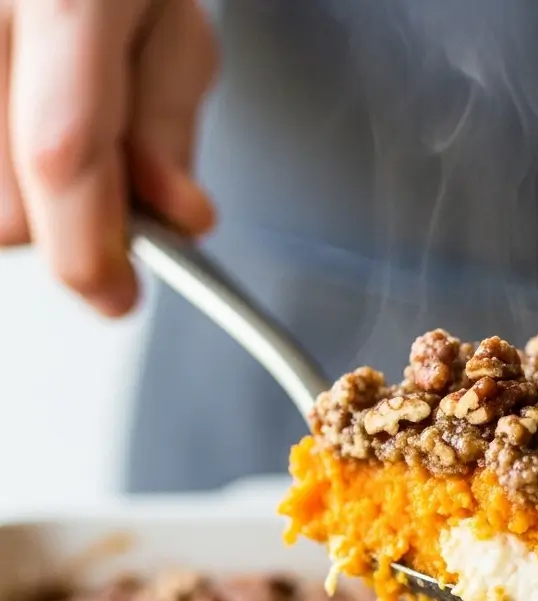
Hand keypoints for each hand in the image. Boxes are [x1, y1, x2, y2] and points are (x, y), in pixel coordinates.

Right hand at [0, 0, 217, 315]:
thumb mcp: (170, 23)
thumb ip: (170, 128)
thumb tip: (178, 220)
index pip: (63, 153)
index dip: (87, 249)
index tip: (115, 294)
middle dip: (58, 225)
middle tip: (92, 190)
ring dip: (11, 196)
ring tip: (42, 128)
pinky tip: (12, 131)